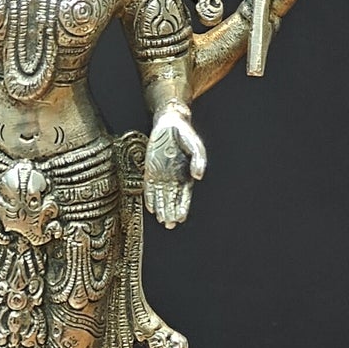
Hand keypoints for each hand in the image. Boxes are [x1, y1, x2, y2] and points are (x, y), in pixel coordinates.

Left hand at [145, 104, 205, 227]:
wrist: (169, 122)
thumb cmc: (185, 134)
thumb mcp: (196, 145)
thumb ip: (199, 161)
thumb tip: (198, 177)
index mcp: (186, 174)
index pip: (185, 196)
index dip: (183, 207)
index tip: (180, 218)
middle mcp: (174, 177)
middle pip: (172, 200)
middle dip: (170, 213)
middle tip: (169, 225)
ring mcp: (162, 174)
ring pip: (161, 196)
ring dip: (161, 209)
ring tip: (161, 220)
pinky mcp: (150, 169)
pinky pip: (149, 186)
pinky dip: (150, 197)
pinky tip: (150, 207)